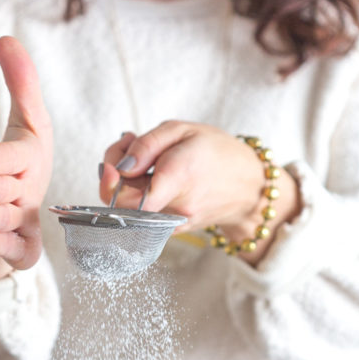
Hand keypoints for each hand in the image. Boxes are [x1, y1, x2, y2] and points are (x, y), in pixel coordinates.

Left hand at [0, 36, 52, 278]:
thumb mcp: (25, 122)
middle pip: (3, 191)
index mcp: (33, 156)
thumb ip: (20, 82)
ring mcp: (29, 221)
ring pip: (3, 220)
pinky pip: (12, 249)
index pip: (14, 158)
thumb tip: (6, 38)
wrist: (24, 211)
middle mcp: (33, 190)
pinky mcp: (24, 248)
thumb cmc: (19, 164)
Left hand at [99, 123, 300, 262]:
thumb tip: (121, 166)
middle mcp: (175, 206)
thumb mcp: (183, 130)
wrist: (249, 187)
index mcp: (179, 176)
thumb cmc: (218, 152)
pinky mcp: (171, 229)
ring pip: (130, 207)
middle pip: (122, 202)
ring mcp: (173, 222)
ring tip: (146, 156)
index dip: (109, 183)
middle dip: (114, 172)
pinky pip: (142, 212)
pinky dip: (139, 192)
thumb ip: (146, 145)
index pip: (128, 197)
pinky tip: (153, 173)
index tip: (110, 165)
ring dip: (126, 181)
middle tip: (128, 145)